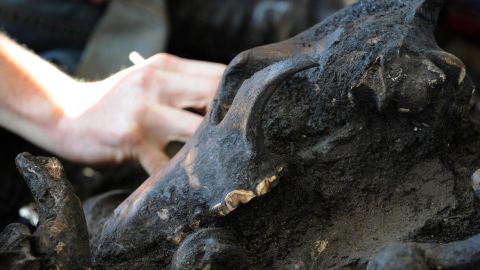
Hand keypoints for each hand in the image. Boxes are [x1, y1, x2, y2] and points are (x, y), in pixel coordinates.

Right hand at [56, 53, 224, 173]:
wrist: (64, 112)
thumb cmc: (114, 98)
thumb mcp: (146, 77)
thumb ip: (180, 82)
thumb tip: (221, 100)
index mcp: (163, 67)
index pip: (217, 74)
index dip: (236, 94)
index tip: (240, 113)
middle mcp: (155, 84)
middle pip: (213, 96)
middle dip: (229, 119)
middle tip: (235, 137)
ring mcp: (144, 113)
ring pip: (196, 131)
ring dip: (209, 147)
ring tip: (215, 159)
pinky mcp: (133, 141)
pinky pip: (166, 164)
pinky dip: (179, 174)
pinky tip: (186, 179)